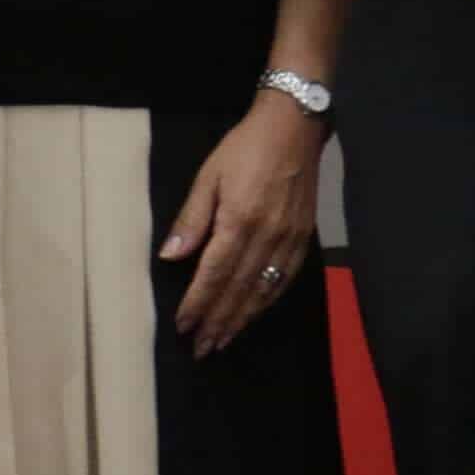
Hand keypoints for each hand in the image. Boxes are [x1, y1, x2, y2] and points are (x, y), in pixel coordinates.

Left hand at [159, 90, 325, 357]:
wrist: (295, 127)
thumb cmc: (245, 148)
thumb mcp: (209, 176)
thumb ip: (192, 218)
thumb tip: (171, 256)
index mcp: (240, 220)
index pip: (214, 273)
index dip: (198, 303)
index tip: (183, 326)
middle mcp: (267, 235)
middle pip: (239, 289)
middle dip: (218, 321)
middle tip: (201, 348)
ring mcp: (289, 238)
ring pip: (264, 289)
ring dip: (242, 319)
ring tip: (224, 340)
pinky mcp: (304, 236)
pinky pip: (285, 278)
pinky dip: (268, 301)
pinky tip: (255, 313)